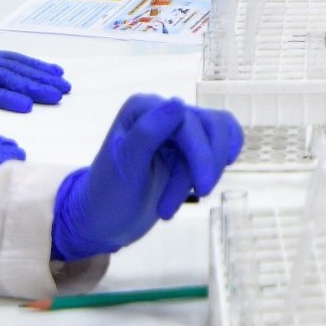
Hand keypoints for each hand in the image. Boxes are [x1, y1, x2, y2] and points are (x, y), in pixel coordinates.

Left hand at [0, 42, 68, 114]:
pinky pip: (15, 58)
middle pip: (6, 75)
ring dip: (42, 76)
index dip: (4, 97)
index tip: (26, 106)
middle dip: (33, 86)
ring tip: (62, 86)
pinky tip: (53, 71)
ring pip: (16, 65)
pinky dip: (36, 64)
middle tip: (56, 96)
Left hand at [50, 95, 244, 261]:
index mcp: (143, 109)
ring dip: (209, 170)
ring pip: (218, 136)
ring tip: (182, 200)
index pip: (187, 121)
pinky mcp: (187, 147)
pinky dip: (220, 159)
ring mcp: (177, 129)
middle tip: (199, 196)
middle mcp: (162, 112)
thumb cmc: (108, 195)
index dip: (200, 154)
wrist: (105, 222)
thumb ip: (148, 132)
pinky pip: (220, 140)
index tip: (202, 189)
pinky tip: (211, 176)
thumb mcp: (125, 166)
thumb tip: (177, 103)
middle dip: (205, 165)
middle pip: (208, 127)